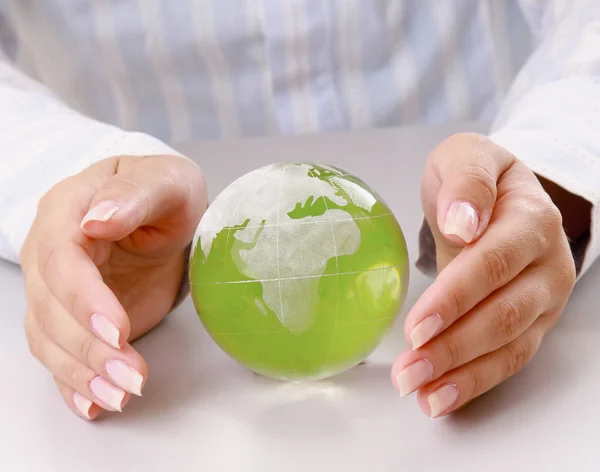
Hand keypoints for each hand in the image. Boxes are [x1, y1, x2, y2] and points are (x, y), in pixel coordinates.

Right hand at [21, 154, 206, 419]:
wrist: (167, 217)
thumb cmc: (168, 194)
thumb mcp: (166, 181)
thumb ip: (134, 194)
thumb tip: (96, 217)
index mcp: (68, 208)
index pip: (61, 258)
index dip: (83, 298)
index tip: (116, 329)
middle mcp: (50, 250)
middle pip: (50, 306)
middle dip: (88, 347)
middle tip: (131, 376)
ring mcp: (56, 286)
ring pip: (49, 337)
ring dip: (81, 373)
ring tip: (121, 395)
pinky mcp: (73, 317)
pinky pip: (60, 353)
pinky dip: (73, 383)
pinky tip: (94, 404)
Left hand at [390, 133, 576, 416]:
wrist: (503, 197)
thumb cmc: (475, 179)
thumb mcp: (466, 156)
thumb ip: (466, 180)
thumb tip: (464, 221)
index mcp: (530, 219)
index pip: (494, 263)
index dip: (456, 298)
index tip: (417, 325)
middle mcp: (545, 265)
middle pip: (502, 314)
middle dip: (453, 347)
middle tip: (408, 370)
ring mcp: (543, 299)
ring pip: (508, 345)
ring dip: (461, 374)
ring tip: (418, 392)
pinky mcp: (531, 324)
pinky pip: (508, 359)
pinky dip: (474, 382)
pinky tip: (439, 398)